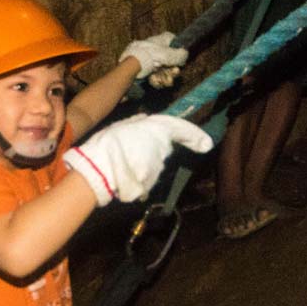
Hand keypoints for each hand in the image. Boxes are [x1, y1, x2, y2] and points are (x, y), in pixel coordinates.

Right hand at [63, 114, 213, 205]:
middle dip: (153, 146)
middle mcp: (162, 151)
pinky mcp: (149, 184)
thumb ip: (137, 124)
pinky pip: (146, 176)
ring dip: (143, 160)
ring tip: (121, 158)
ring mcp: (157, 170)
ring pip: (154, 162)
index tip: (207, 143)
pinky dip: (137, 173)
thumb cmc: (109, 143)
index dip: (195, 136)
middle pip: (163, 147)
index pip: (181, 131)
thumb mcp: (121, 125)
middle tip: (131, 144)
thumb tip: (145, 121)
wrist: (99, 171)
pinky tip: (121, 171)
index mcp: (158, 131)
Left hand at [119, 32, 188, 85]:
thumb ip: (182, 54)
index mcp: (163, 39)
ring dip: (166, 77)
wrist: (134, 64)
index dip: (179, 52)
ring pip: (162, 70)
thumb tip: (185, 53)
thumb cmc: (155, 55)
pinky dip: (155, 80)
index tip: (180, 60)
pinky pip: (154, 75)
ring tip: (165, 81)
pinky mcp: (143, 68)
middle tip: (174, 73)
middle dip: (173, 70)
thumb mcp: (173, 54)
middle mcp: (156, 47)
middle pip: (170, 61)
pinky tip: (154, 80)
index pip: (175, 42)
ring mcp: (149, 58)